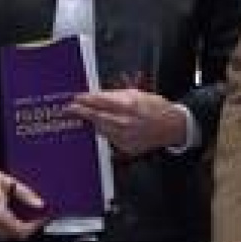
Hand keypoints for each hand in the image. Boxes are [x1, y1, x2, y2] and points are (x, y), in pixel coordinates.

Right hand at [0, 166, 46, 241]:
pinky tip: (24, 219)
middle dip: (33, 228)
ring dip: (26, 229)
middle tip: (44, 216)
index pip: (20, 230)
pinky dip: (18, 229)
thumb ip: (25, 193)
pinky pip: (8, 236)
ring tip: (35, 217)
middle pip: (19, 236)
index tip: (46, 217)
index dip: (36, 226)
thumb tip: (41, 205)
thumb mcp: (8, 181)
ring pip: (14, 237)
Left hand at [68, 88, 187, 159]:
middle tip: (69, 108)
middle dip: (81, 111)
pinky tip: (105, 126)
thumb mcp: (137, 94)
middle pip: (96, 116)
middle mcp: (125, 122)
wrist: (172, 127)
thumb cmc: (156, 107)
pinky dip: (105, 131)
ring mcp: (125, 136)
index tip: (75, 98)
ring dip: (92, 122)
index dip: (85, 100)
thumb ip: (117, 95)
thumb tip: (97, 96)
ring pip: (100, 128)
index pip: (100, 101)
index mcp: (128, 105)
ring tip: (85, 116)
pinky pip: (110, 138)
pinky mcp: (126, 147)